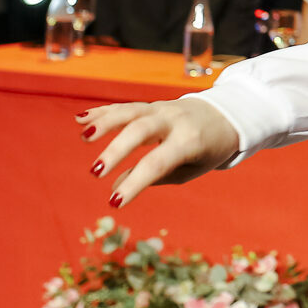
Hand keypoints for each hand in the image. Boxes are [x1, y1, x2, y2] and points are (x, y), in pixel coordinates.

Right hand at [77, 97, 241, 207]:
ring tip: (83, 136)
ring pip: (131, 111)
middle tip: (95, 172)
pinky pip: (126, 107)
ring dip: (105, 122)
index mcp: (190, 141)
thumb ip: (157, 176)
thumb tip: (116, 187)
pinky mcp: (152, 104)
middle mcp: (175, 120)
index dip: (135, 183)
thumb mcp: (190, 169)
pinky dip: (103, 113)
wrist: (227, 116)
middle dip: (117, 150)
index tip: (114, 203)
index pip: (158, 163)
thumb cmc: (209, 150)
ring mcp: (162, 108)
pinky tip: (80, 120)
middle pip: (141, 130)